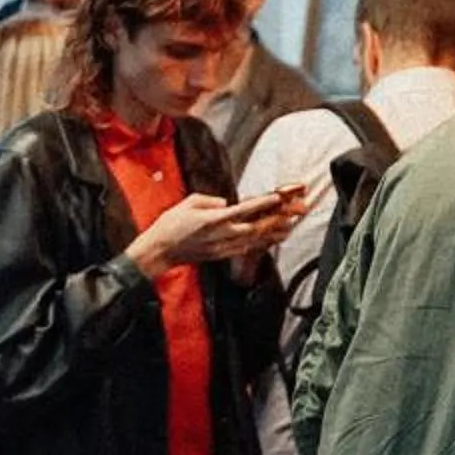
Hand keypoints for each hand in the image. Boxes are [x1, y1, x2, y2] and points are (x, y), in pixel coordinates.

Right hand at [127, 188, 305, 280]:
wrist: (159, 252)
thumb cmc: (171, 225)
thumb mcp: (189, 202)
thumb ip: (211, 201)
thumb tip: (226, 203)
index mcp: (214, 220)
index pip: (244, 210)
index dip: (263, 204)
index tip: (279, 198)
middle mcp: (221, 235)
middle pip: (256, 227)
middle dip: (277, 219)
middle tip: (295, 212)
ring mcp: (221, 248)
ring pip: (253, 240)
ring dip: (273, 233)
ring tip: (290, 226)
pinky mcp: (220, 256)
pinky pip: (245, 249)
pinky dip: (260, 244)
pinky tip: (270, 240)